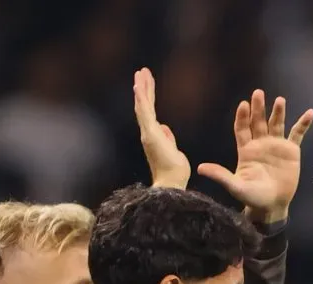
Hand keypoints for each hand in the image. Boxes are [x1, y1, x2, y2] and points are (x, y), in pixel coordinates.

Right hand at [134, 67, 189, 188]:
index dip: (148, 96)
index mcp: (154, 136)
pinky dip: (141, 99)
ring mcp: (148, 133)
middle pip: (144, 106)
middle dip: (143, 88)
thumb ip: (168, 139)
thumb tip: (165, 128)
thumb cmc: (174, 172)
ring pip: (142, 106)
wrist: (172, 183)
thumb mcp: (174, 151)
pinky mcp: (150, 134)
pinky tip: (138, 86)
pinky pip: (144, 113)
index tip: (147, 82)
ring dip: (141, 89)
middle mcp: (148, 133)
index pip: (150, 112)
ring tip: (140, 73)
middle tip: (142, 71)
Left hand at [198, 89, 312, 222]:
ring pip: (276, 124)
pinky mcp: (291, 151)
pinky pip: (297, 134)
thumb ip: (220, 175)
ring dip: (278, 112)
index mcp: (246, 150)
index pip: (242, 128)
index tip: (243, 105)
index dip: (242, 117)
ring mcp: (276, 146)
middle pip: (258, 121)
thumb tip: (200, 168)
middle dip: (258, 108)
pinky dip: (303, 124)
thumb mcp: (236, 187)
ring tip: (280, 100)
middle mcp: (260, 144)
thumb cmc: (253, 197)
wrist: (272, 206)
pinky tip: (310, 113)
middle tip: (258, 93)